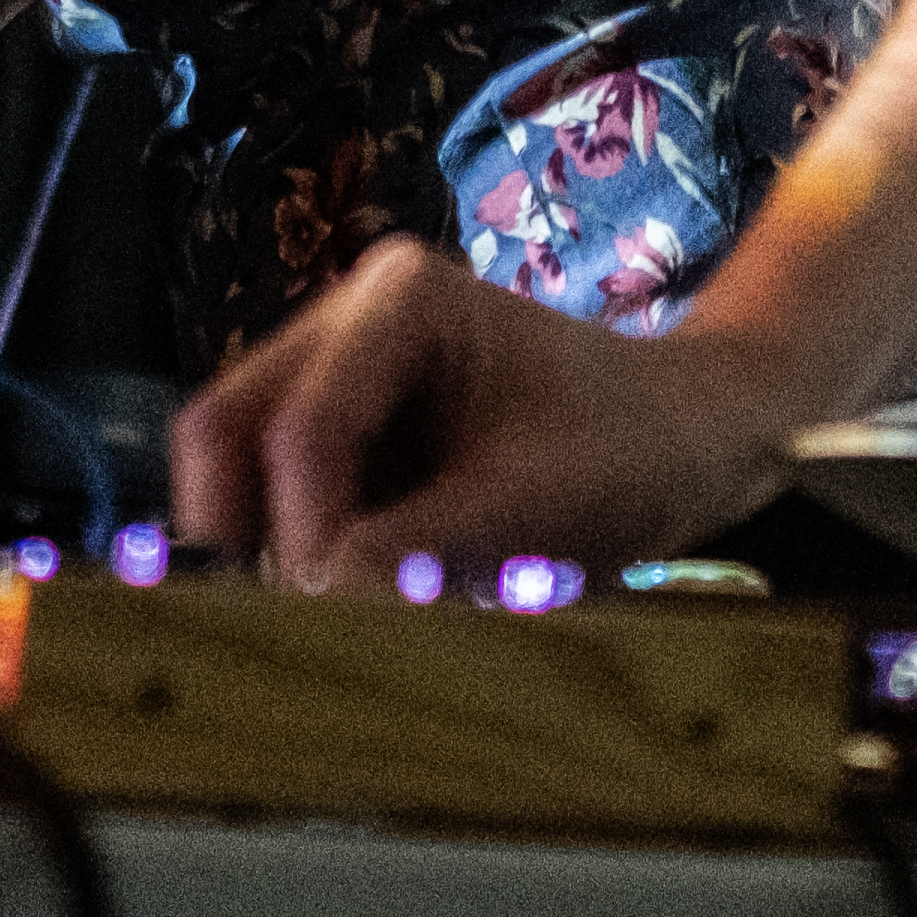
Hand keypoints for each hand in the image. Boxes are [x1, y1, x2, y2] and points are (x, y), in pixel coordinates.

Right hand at [168, 237, 817, 587]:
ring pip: (242, 471)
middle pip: (231, 428)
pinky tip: (377, 587)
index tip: (343, 613)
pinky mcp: (345, 439)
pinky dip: (308, 554)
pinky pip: (279, 501)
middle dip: (261, 532)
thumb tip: (312, 599)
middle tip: (313, 616)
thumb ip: (418, 555)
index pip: (303, 425)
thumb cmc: (630, 449)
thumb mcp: (534, 509)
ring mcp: (339, 378)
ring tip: (361, 602)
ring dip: (282, 547)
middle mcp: (350, 323)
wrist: (685, 439)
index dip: (308, 530)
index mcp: (402, 300)